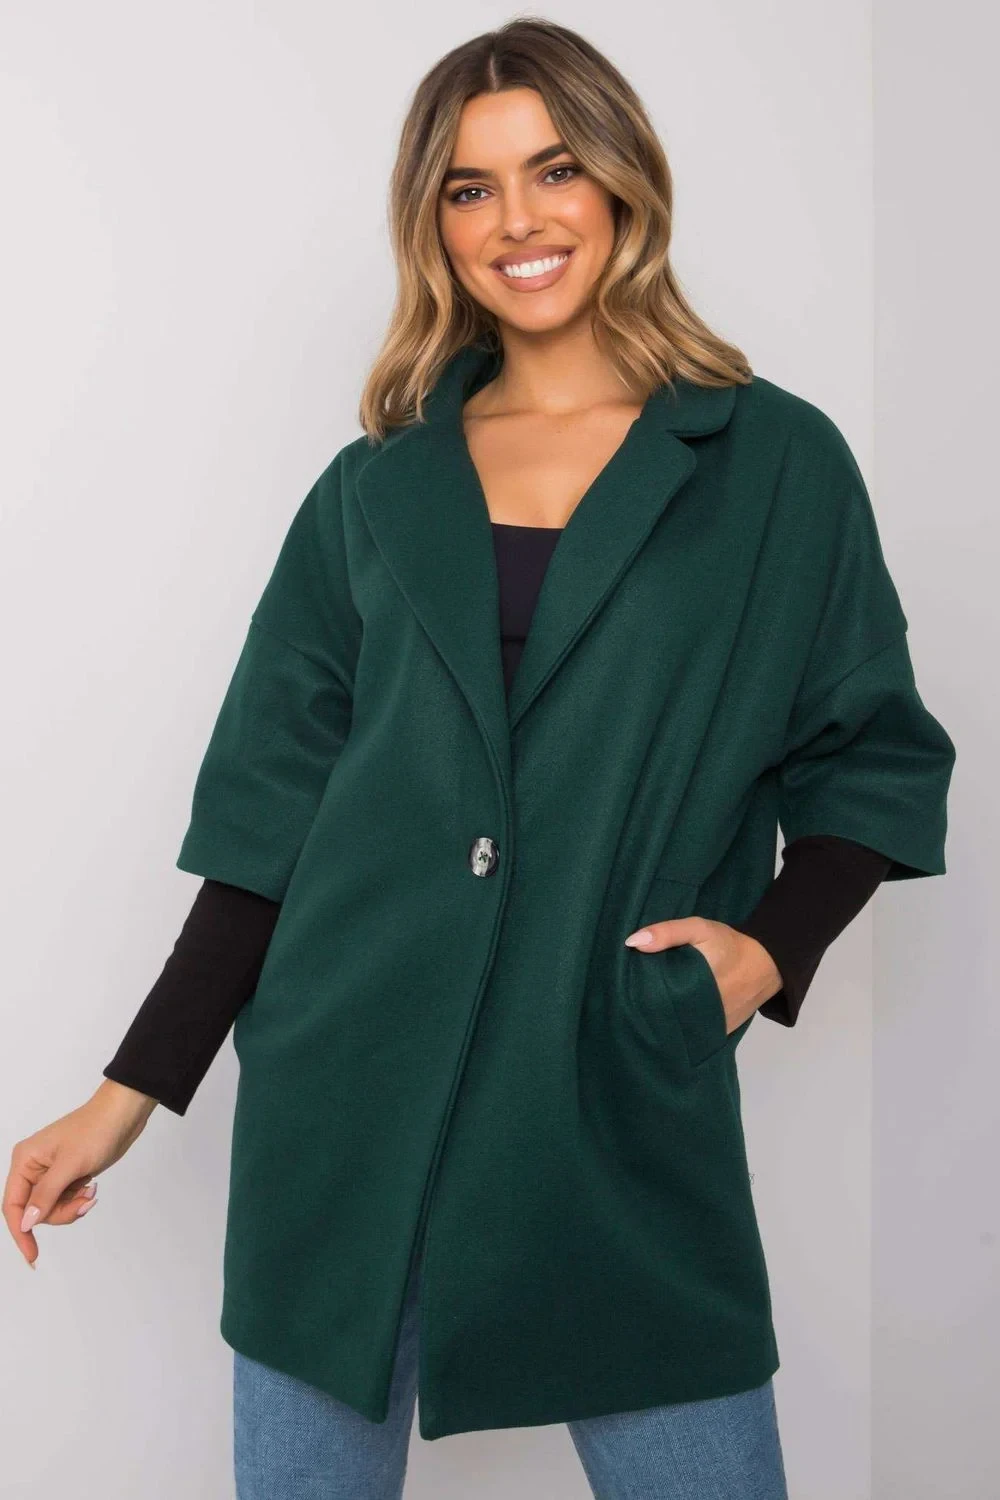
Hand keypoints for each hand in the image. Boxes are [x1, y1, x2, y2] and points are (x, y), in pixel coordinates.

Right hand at [4, 1079, 157, 1269]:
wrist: (123, 1114)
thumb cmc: (95, 1131)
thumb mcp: (69, 1166)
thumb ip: (45, 1196)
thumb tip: (26, 1223)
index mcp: (25, 1160)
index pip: (13, 1205)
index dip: (21, 1232)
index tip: (32, 1255)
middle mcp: (33, 1167)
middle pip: (34, 1211)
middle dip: (58, 1213)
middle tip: (82, 1203)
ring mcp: (50, 1172)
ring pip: (51, 1209)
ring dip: (71, 1207)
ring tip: (90, 1191)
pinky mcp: (67, 1175)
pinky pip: (65, 1200)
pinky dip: (78, 1201)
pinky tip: (91, 1187)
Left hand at [624, 917, 782, 1033]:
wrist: (766, 963)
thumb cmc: (729, 945)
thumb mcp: (700, 929)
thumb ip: (668, 933)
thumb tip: (632, 943)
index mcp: (693, 988)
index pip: (654, 1002)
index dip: (636, 998)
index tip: (621, 991)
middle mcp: (701, 1015)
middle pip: (663, 1019)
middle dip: (646, 1011)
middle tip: (628, 1001)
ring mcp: (711, 1028)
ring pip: (678, 1030)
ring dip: (663, 1022)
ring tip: (641, 1013)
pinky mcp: (719, 1034)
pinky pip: (694, 1036)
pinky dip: (682, 1029)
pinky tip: (668, 1020)